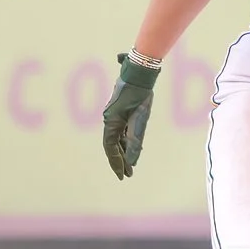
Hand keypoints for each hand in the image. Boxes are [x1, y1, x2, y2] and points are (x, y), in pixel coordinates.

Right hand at [102, 54, 158, 178]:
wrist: (138, 73)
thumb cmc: (139, 94)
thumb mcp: (140, 119)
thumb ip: (135, 140)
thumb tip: (133, 160)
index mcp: (111, 122)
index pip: (111, 148)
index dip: (116, 162)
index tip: (122, 175)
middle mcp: (109, 120)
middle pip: (112, 146)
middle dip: (119, 161)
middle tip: (127, 175)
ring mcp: (114, 117)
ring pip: (115, 140)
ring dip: (122, 153)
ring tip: (129, 167)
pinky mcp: (120, 113)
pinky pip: (120, 132)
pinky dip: (124, 143)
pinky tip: (129, 150)